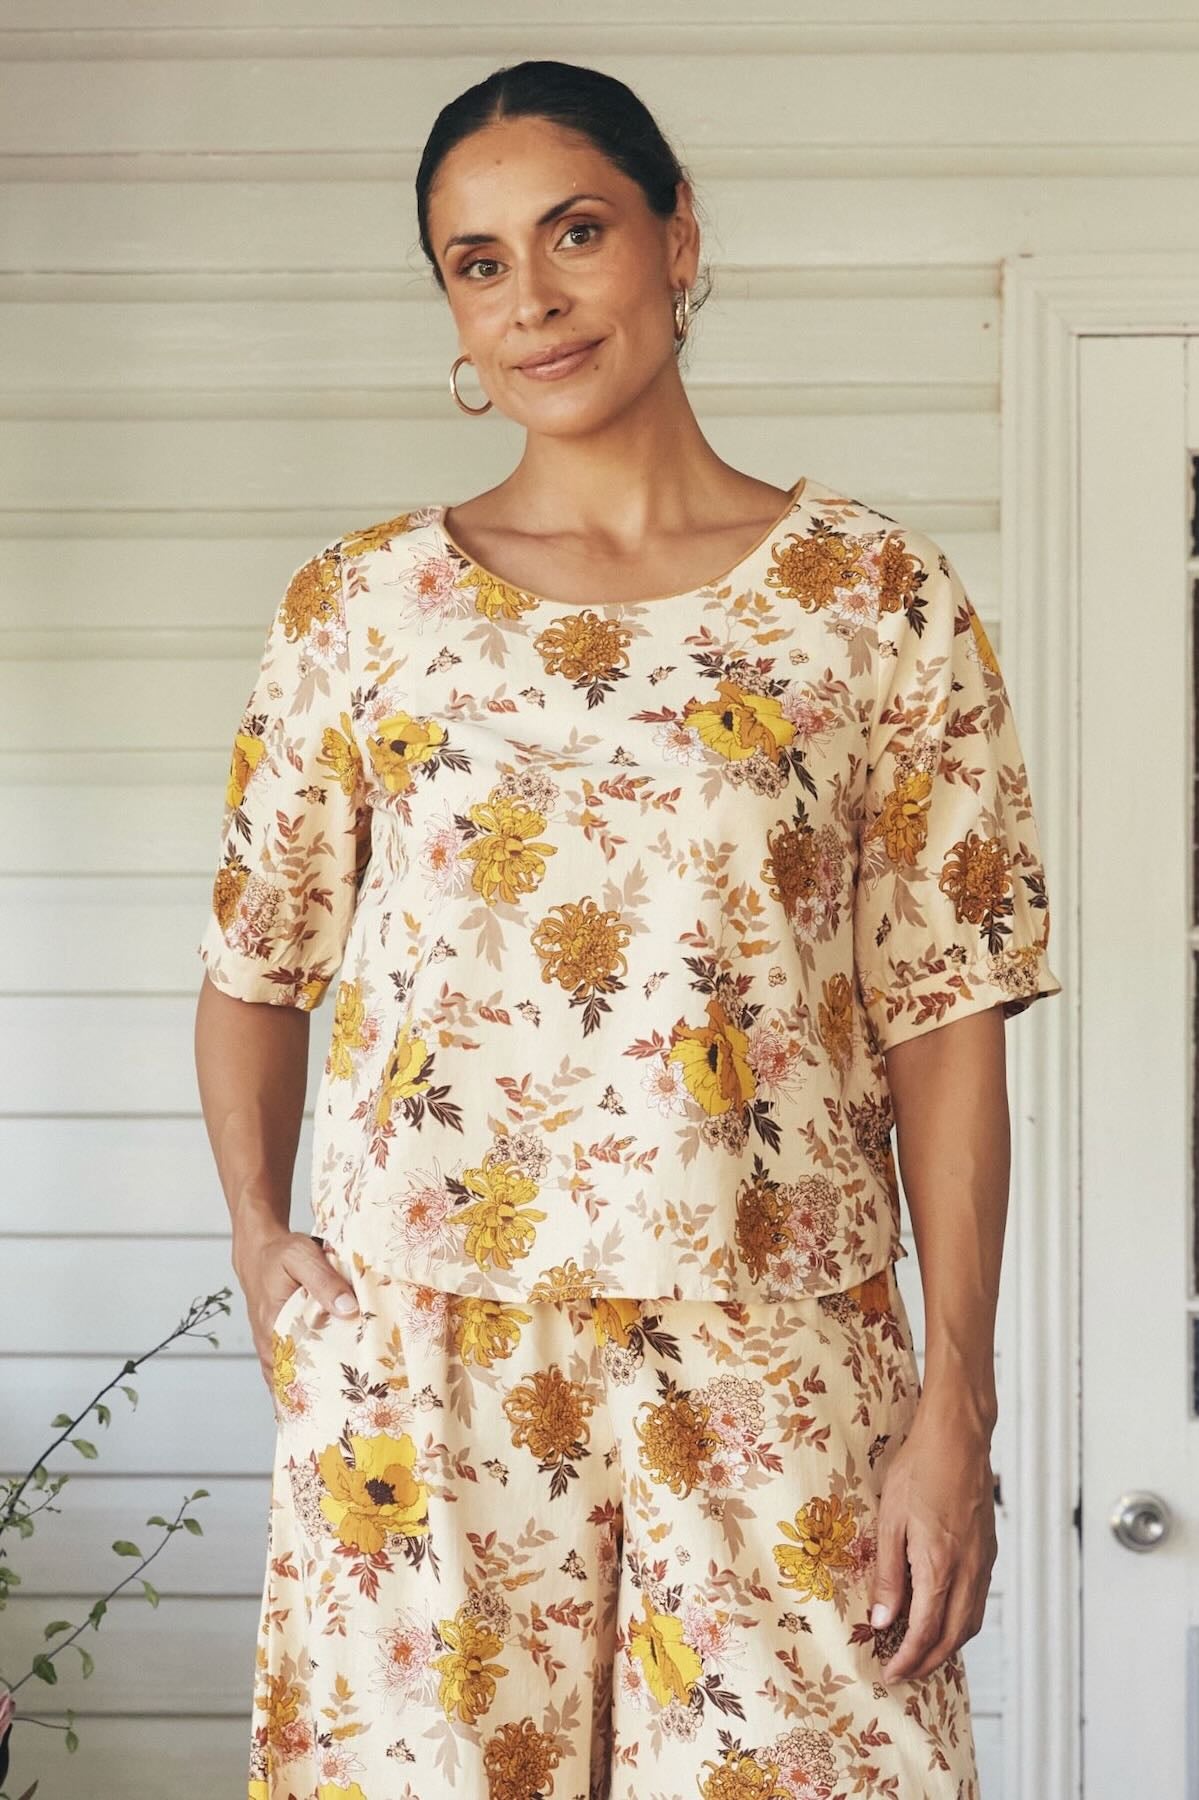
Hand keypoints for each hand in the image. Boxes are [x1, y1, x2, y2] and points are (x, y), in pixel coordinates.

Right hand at [238, 1229, 358, 1394]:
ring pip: (295, 1379)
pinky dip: (309, 1380)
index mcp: (274, 1327)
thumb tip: (349, 1309)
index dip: (322, 1389)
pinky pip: (292, 1370)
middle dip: (324, 1395)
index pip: (298, 1370)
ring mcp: (273, 1348)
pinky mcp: (279, 1344)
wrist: (258, 1251)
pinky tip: (329, 1391)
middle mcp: (270, 1345)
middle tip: (355, 1409)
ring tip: (347, 1406)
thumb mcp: (303, 1257)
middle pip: (298, 1381)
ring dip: (318, 1390)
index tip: (347, 1402)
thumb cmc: (280, 1253)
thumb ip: (325, 1282)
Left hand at [868, 1403, 997, 1682]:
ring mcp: (983, 1563)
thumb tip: (882, 1620)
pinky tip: (943, 1617)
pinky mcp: (988, 1552)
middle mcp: (968, 1572)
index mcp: (939, 1567)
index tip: (890, 1673)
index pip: (924, 1632)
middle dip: (928, 1663)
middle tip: (904, 1673)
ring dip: (947, 1646)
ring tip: (921, 1653)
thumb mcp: (890, 1520)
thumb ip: (888, 1574)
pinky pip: (978, 1602)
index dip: (907, 1659)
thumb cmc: (919, 1470)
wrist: (958, 1438)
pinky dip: (961, 1622)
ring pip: (971, 1623)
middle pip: (952, 1638)